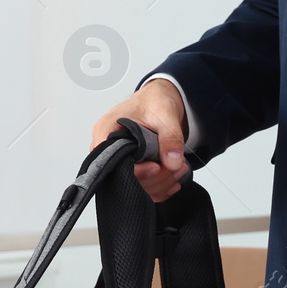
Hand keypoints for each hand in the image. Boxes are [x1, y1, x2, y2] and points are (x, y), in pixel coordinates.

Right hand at [90, 78, 188, 201]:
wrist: (161, 101)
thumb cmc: (154, 101)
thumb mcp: (164, 112)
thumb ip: (169, 137)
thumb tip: (173, 161)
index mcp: (106, 131)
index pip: (113, 162)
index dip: (137, 170)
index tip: (157, 166)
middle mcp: (108, 148)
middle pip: (125, 177)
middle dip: (156, 177)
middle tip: (177, 166)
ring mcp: (119, 160)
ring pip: (136, 185)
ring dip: (162, 182)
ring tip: (180, 168)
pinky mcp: (132, 168)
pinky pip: (143, 186)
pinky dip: (161, 187)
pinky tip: (174, 179)